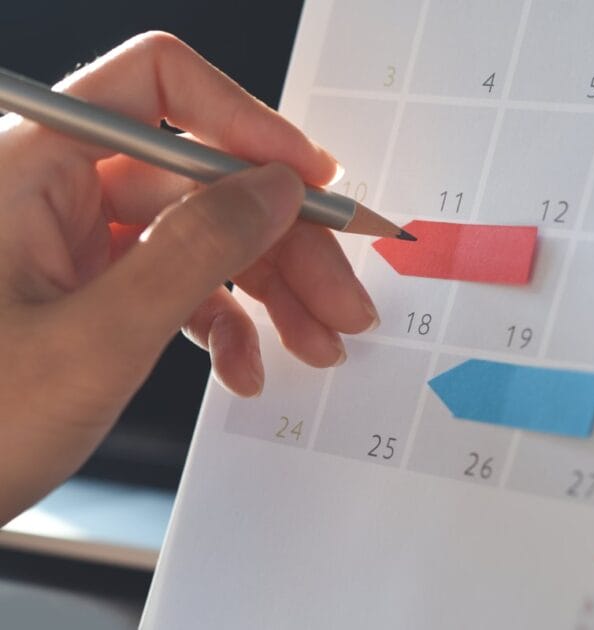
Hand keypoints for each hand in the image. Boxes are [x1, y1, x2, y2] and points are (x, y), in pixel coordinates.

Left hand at [0, 32, 376, 522]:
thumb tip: (277, 189)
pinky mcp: (90, 290)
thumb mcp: (96, 338)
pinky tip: (245, 366)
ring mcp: (73, 242)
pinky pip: (180, 283)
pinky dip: (226, 323)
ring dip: (272, 289)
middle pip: (205, 179)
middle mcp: (55, 190)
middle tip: (340, 297)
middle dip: (284, 241)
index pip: (159, 84)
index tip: (312, 182)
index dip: (247, 123)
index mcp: (34, 166)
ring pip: (204, 234)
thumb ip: (195, 250)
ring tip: (316, 343)